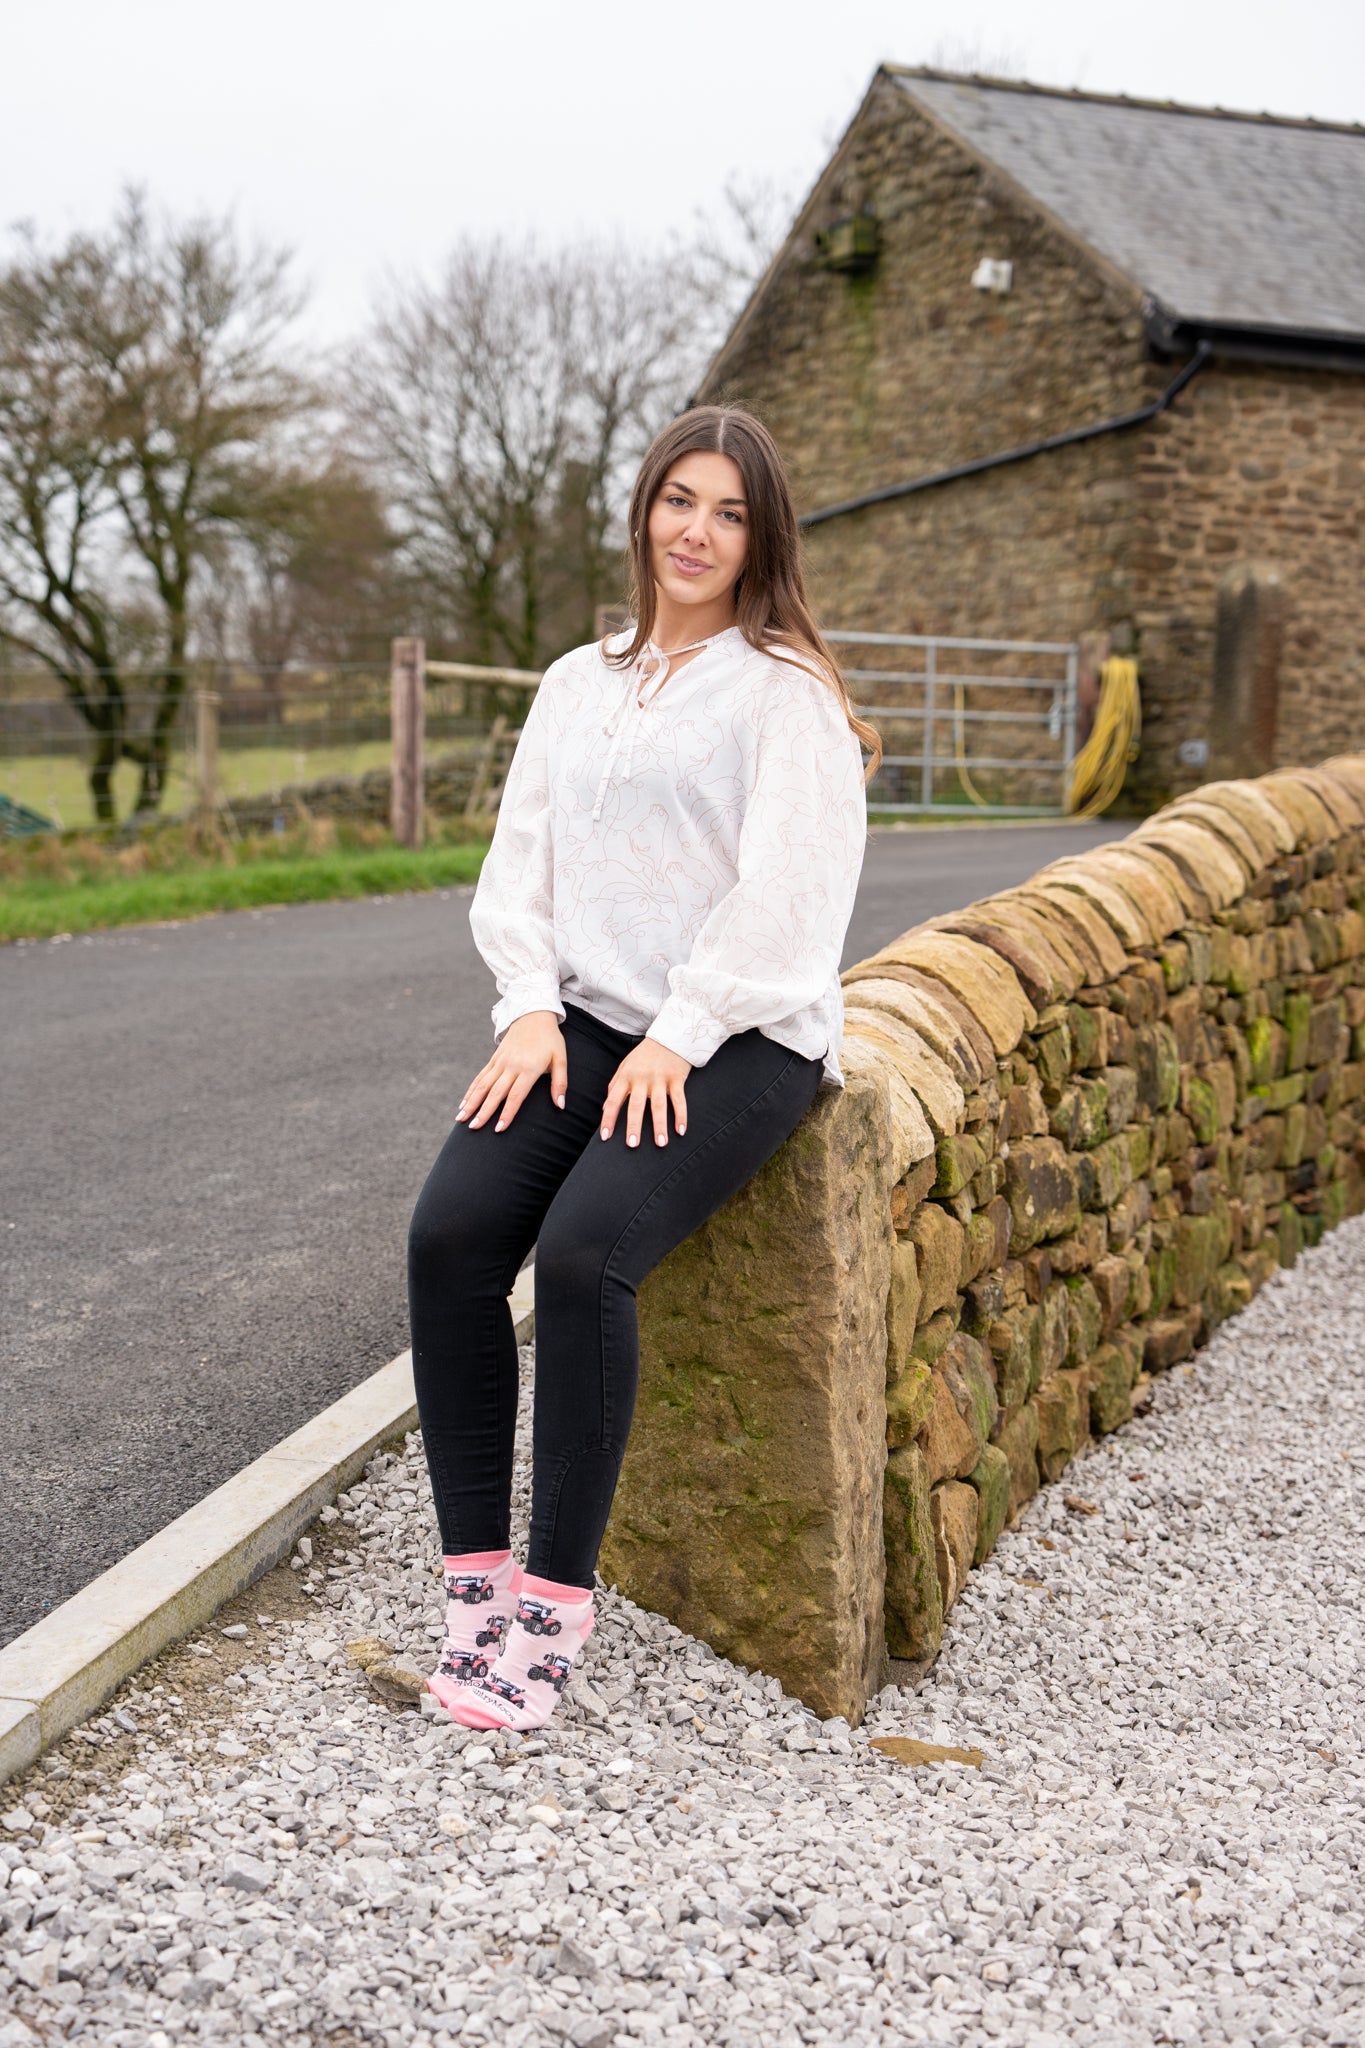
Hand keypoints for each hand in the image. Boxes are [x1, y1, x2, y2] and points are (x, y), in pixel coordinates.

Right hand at [457, 1011, 566, 1132]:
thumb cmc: (550, 1039)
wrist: (533, 1014)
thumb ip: (560, 1083)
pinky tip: (463, 1103)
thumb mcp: (561, 1058)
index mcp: (529, 1068)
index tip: (499, 1129)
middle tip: (474, 1128)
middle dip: (484, 1112)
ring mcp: (500, 1062)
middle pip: (495, 1092)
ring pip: (483, 1085)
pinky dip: (471, 1090)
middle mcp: (511, 1066)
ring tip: (461, 1119)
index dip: (507, 1113)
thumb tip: (561, 1105)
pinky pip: (480, 1077)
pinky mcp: (494, 1058)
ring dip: (471, 1103)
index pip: (516, 1095)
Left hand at [600, 1037, 690, 1147]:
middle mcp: (642, 1078)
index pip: (614, 1100)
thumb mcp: (625, 1066)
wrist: (669, 1036)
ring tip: (660, 1144)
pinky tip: (681, 1131)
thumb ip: (615, 1086)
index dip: (609, 1119)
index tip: (605, 1137)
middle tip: (632, 1145)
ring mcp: (660, 1078)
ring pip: (659, 1105)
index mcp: (626, 1076)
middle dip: (634, 1126)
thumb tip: (604, 1109)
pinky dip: (681, 1115)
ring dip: (659, 1126)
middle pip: (636, 1105)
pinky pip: (679, 1100)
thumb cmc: (644, 1055)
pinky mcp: (677, 1078)